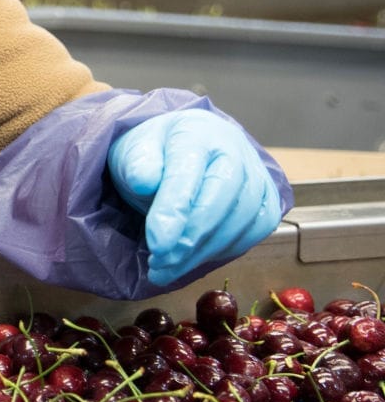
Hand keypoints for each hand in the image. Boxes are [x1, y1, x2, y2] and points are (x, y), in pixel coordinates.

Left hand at [108, 109, 284, 284]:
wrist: (182, 148)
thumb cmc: (156, 153)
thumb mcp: (133, 152)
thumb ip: (137, 165)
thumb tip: (144, 181)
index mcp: (197, 133)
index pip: (187, 174)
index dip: (173, 213)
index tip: (157, 245)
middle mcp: (235, 150)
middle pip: (220, 201)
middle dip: (188, 240)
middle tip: (159, 263)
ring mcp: (256, 174)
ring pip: (240, 220)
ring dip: (204, 252)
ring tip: (168, 268)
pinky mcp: (267, 198)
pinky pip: (256, 230)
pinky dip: (225, 249)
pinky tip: (195, 259)